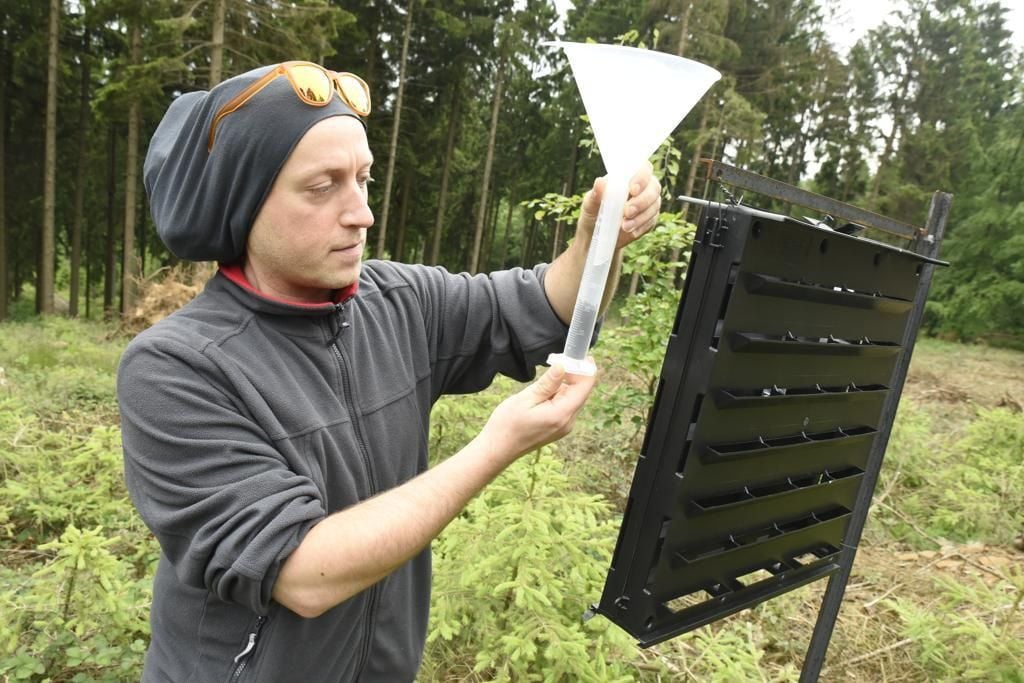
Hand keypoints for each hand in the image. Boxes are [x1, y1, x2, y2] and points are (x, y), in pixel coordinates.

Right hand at [481, 362, 597, 463]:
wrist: (498, 449)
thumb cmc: (507, 425)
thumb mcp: (526, 399)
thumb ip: (548, 383)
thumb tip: (563, 366)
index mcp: (562, 414)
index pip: (585, 386)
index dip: (585, 367)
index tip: (578, 352)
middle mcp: (568, 422)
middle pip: (581, 392)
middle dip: (574, 373)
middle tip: (559, 358)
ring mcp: (564, 426)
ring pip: (573, 398)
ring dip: (565, 383)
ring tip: (547, 375)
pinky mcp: (558, 427)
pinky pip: (565, 406)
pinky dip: (559, 394)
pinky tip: (545, 390)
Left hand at [578, 162, 661, 249]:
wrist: (596, 234)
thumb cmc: (594, 211)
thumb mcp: (591, 203)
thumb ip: (596, 193)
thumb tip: (600, 182)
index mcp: (629, 176)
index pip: (644, 168)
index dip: (641, 177)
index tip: (632, 189)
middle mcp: (643, 187)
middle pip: (654, 187)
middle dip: (642, 201)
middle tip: (627, 212)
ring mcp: (649, 203)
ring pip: (655, 205)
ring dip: (640, 217)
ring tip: (624, 226)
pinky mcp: (650, 219)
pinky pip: (651, 221)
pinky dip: (640, 227)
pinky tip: (630, 231)